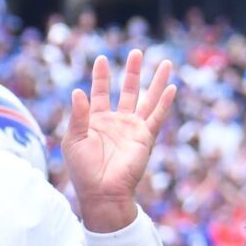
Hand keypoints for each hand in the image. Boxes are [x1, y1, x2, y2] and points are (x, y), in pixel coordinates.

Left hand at [62, 49, 176, 231]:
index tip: (102, 59)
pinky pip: (156, 116)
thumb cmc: (83, 171)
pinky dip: (164, 102)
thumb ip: (78, 115)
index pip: (100, 92)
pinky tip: (171, 87)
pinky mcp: (145, 138)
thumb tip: (77, 91)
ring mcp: (132, 129)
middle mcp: (117, 122)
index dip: (101, 76)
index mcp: (97, 121)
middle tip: (137, 52)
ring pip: (147, 99)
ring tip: (165, 62)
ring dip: (155, 81)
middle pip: (128, 91)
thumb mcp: (74, 140)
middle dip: (133, 72)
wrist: (101, 193)